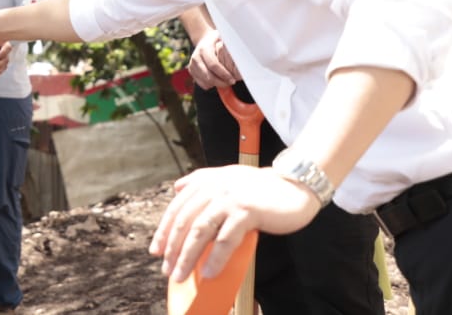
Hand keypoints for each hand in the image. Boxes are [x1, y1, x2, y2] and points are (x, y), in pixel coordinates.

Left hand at [149, 165, 322, 281]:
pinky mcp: (246, 211)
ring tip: (180, 275)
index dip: (164, 231)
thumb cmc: (262, 187)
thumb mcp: (228, 177)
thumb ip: (201, 180)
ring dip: (187, 256)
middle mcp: (213, 188)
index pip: (177, 208)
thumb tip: (177, 188)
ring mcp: (229, 199)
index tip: (156, 251)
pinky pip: (226, 240)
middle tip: (166, 269)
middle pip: (184, 222)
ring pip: (200, 231)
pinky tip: (209, 273)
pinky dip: (215, 258)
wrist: (294, 185)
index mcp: (206, 181)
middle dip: (172, 248)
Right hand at [187, 30, 240, 88]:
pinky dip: (210, 84)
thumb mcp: (223, 39)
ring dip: (216, 84)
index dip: (224, 74)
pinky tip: (217, 80)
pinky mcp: (191, 71)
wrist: (204, 40)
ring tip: (225, 81)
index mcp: (203, 49)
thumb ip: (229, 47)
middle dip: (221, 82)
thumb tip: (240, 55)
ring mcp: (192, 65)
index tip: (232, 79)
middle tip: (231, 82)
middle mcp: (195, 57)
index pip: (213, 65)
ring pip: (205, 81)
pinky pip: (201, 83)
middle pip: (208, 76)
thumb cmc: (216, 41)